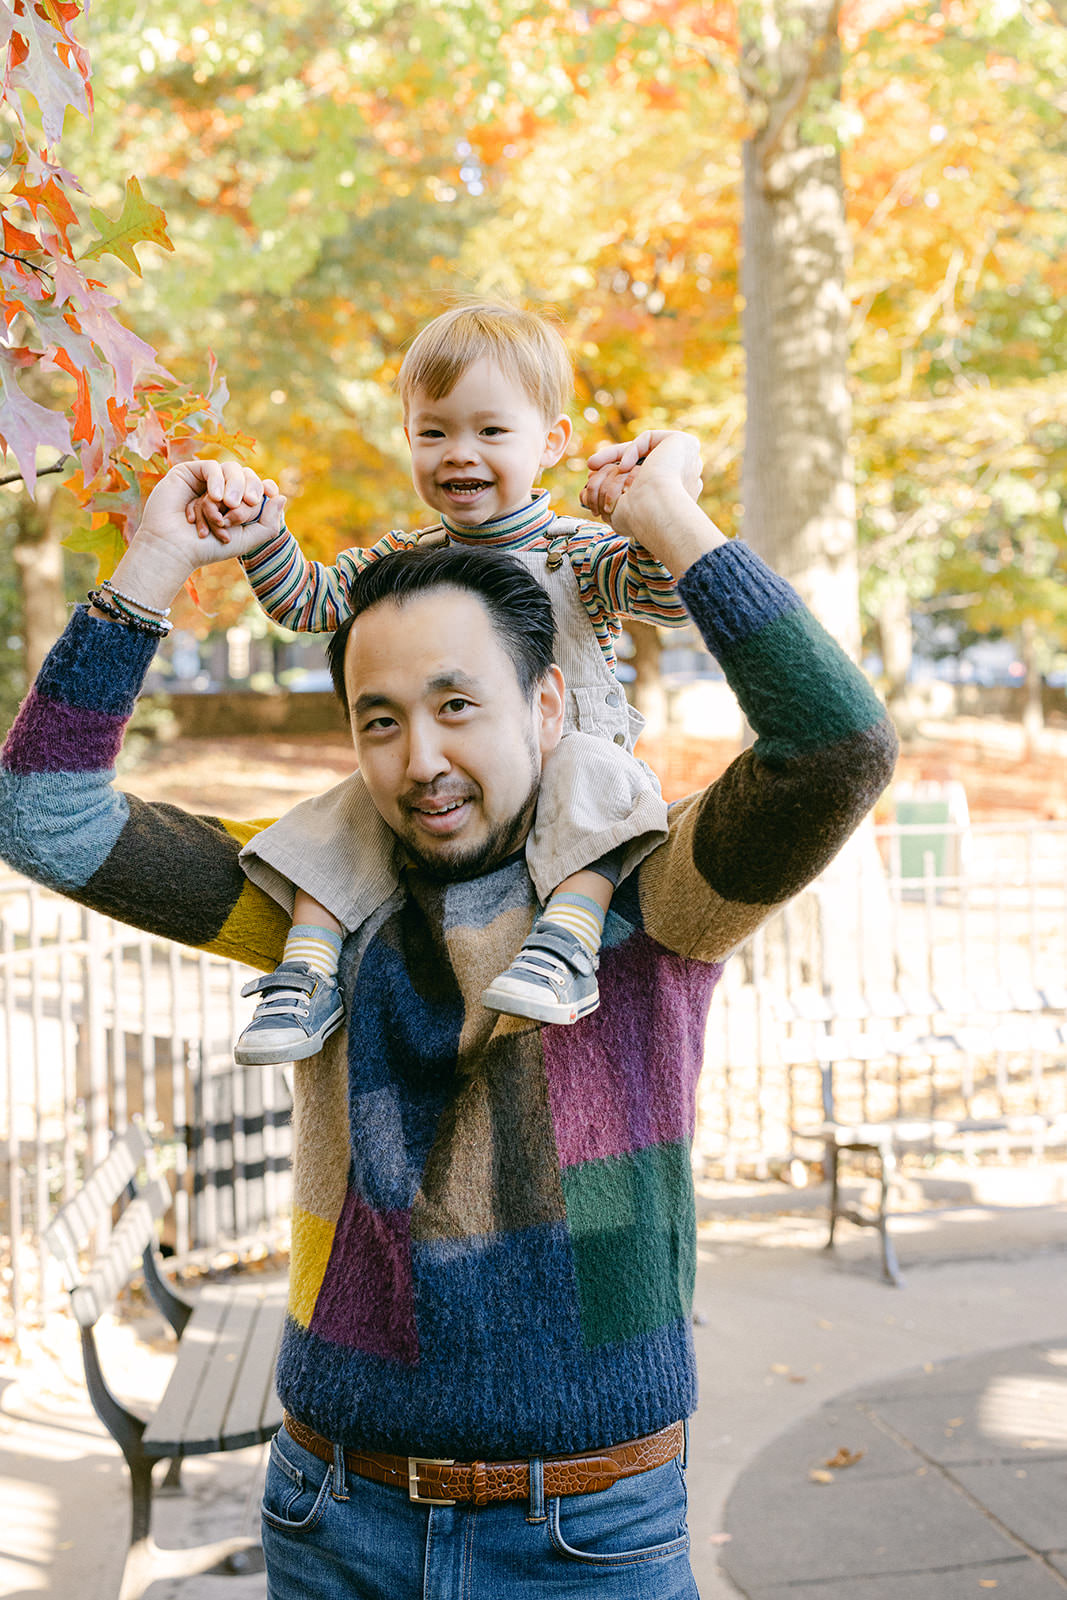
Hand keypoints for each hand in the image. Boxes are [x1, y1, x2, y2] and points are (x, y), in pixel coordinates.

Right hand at [183, 462, 281, 541]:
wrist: (173, 548)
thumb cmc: (207, 548)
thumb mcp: (246, 540)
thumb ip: (268, 524)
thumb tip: (281, 496)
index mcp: (236, 504)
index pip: (258, 487)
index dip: (266, 487)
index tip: (269, 493)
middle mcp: (222, 490)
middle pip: (247, 476)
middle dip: (249, 491)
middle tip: (245, 505)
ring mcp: (205, 481)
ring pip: (231, 470)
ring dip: (234, 487)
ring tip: (227, 506)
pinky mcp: (188, 473)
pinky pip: (211, 467)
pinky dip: (217, 480)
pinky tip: (215, 498)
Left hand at [581, 431, 720, 575]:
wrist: (658, 512)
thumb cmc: (640, 520)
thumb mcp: (620, 508)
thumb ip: (610, 498)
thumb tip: (584, 495)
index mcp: (674, 494)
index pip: (644, 477)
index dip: (618, 477)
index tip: (594, 480)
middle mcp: (683, 476)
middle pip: (642, 462)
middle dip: (613, 464)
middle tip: (591, 467)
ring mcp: (687, 459)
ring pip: (644, 450)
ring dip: (615, 455)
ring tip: (593, 465)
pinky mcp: (684, 443)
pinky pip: (650, 439)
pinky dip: (633, 450)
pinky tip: (623, 467)